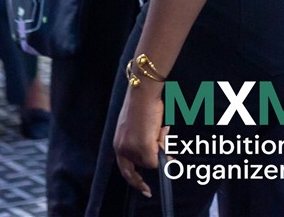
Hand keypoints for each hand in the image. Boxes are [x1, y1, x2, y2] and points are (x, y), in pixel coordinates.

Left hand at [114, 82, 167, 197]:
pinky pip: (158, 157)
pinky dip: (163, 145)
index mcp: (119, 144)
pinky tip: (161, 128)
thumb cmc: (142, 106)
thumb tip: (163, 157)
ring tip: (159, 127)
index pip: (126, 170)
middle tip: (162, 137)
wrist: (143, 94)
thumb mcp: (137, 128)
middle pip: (143, 164)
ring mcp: (133, 150)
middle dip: (156, 152)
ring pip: (152, 160)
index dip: (136, 181)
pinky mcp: (144, 148)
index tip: (146, 190)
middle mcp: (123, 149)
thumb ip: (143, 142)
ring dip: (160, 146)